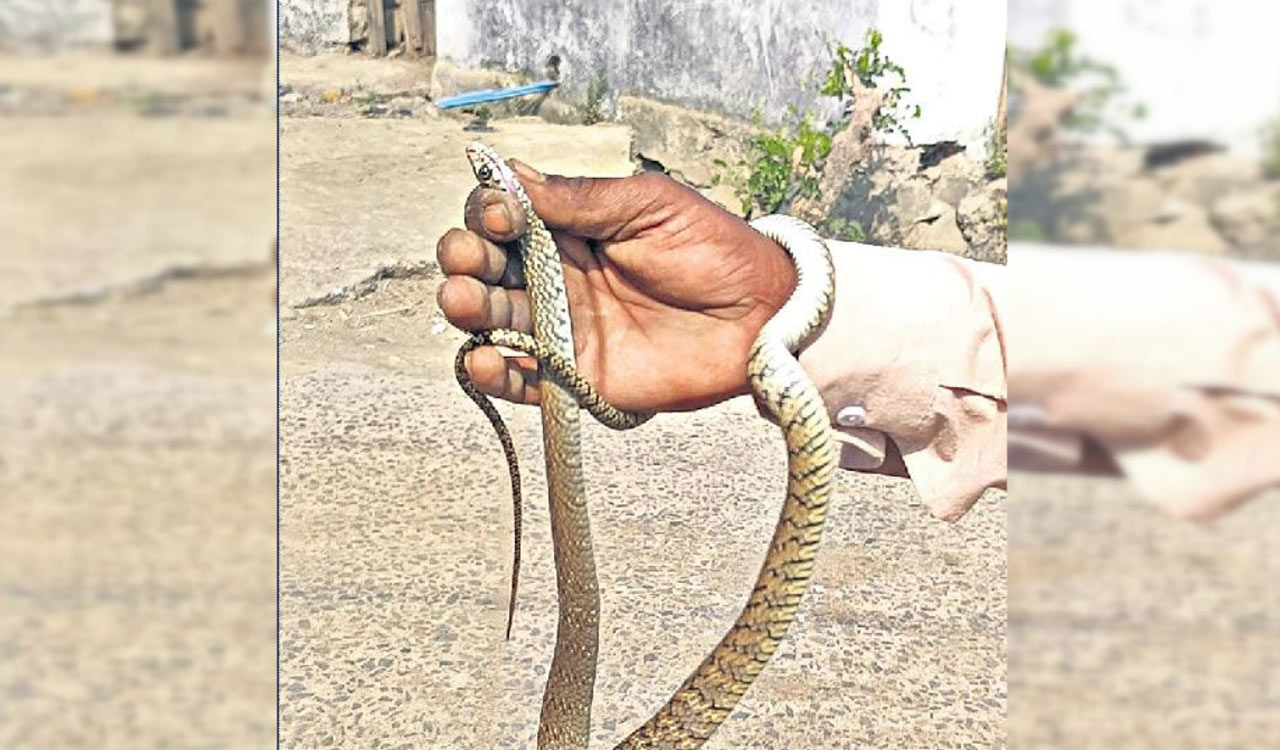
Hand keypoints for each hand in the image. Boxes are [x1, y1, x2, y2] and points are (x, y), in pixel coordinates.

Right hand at [436, 160, 796, 412]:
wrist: (761, 317)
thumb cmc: (714, 251)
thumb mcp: (650, 205)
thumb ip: (582, 198)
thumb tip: (512, 175)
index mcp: (571, 230)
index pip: (504, 218)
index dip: (489, 214)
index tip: (501, 215)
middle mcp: (557, 277)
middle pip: (485, 267)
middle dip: (464, 259)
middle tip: (468, 260)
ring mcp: (564, 328)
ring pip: (493, 320)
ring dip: (466, 309)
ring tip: (463, 302)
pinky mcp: (578, 377)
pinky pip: (524, 380)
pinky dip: (495, 376)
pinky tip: (482, 362)